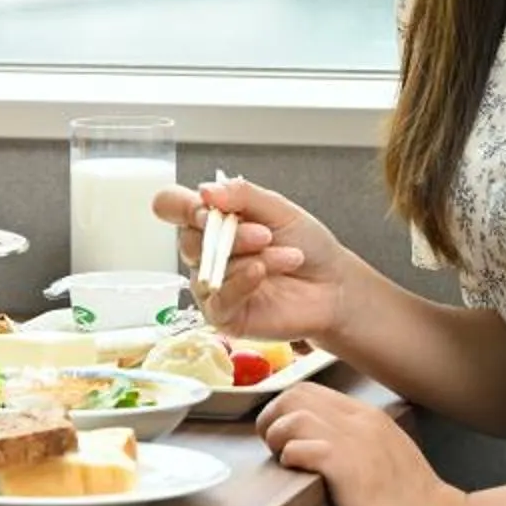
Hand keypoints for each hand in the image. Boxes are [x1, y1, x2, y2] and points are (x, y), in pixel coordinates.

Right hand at [150, 173, 352, 343]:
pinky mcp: (224, 314)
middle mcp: (205, 252)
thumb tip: (206, 191)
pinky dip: (241, 282)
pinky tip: (263, 273)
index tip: (208, 207)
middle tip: (265, 234)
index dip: (181, 206)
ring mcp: (211, 284)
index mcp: (211, 220)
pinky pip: (218, 299)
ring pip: (208, 267)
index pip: (171, 207)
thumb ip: (242, 195)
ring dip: (250, 257)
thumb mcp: (279, 209)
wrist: (334, 285)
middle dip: (230, 234)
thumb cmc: (307, 245)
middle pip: (187, 239)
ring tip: (287, 256)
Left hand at [259, 381, 471, 505]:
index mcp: (370, 417)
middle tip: (274, 447)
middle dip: (272, 417)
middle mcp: (362, 422)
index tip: (280, 435)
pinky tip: (298, 474)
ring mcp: (357, 443)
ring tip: (284, 460)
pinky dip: (290, 458)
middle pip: (295, 394)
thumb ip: (357, 441)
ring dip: (277, 437)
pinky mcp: (350, 470)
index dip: (284, 409)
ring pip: (294, 415)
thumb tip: (317, 443)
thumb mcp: (386, 456)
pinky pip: (301, 447)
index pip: (310, 390)